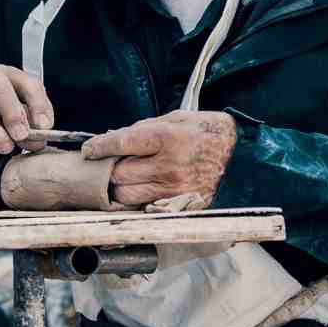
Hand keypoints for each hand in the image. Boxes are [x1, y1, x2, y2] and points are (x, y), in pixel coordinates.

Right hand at [0, 64, 54, 160]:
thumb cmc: (1, 119)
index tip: (44, 127)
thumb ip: (30, 130)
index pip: (26, 82)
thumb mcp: (20, 121)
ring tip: (4, 148)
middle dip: (12, 111)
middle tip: (21, 135)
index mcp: (7, 76)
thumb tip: (37, 141)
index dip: (37, 103)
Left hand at [81, 111, 236, 206]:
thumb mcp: (172, 119)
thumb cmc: (203, 131)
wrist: (238, 151)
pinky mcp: (180, 204)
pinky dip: (135, 200)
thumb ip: (139, 130)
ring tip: (123, 178)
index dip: (99, 147)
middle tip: (109, 164)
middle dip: (109, 169)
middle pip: (119, 175)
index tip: (88, 150)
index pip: (120, 144)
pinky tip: (138, 190)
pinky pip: (144, 207)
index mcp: (166, 138)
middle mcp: (169, 166)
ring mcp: (175, 188)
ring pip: (127, 196)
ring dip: (119, 187)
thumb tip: (110, 140)